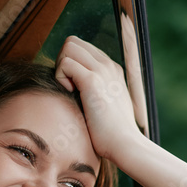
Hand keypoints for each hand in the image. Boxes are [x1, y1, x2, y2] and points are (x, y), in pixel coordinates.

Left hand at [55, 36, 142, 161]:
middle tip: (67, 86)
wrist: (125, 145)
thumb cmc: (113, 134)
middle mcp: (108, 65)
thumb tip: (76, 91)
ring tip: (69, 90)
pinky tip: (70, 94)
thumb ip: (95, 94)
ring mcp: (102, 70)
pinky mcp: (93, 81)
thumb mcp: (106, 107)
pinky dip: (61, 77)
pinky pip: (65, 63)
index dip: (70, 64)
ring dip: (61, 67)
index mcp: (112, 70)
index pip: (83, 48)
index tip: (73, 87)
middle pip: (73, 41)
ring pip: (68, 46)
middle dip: (63, 61)